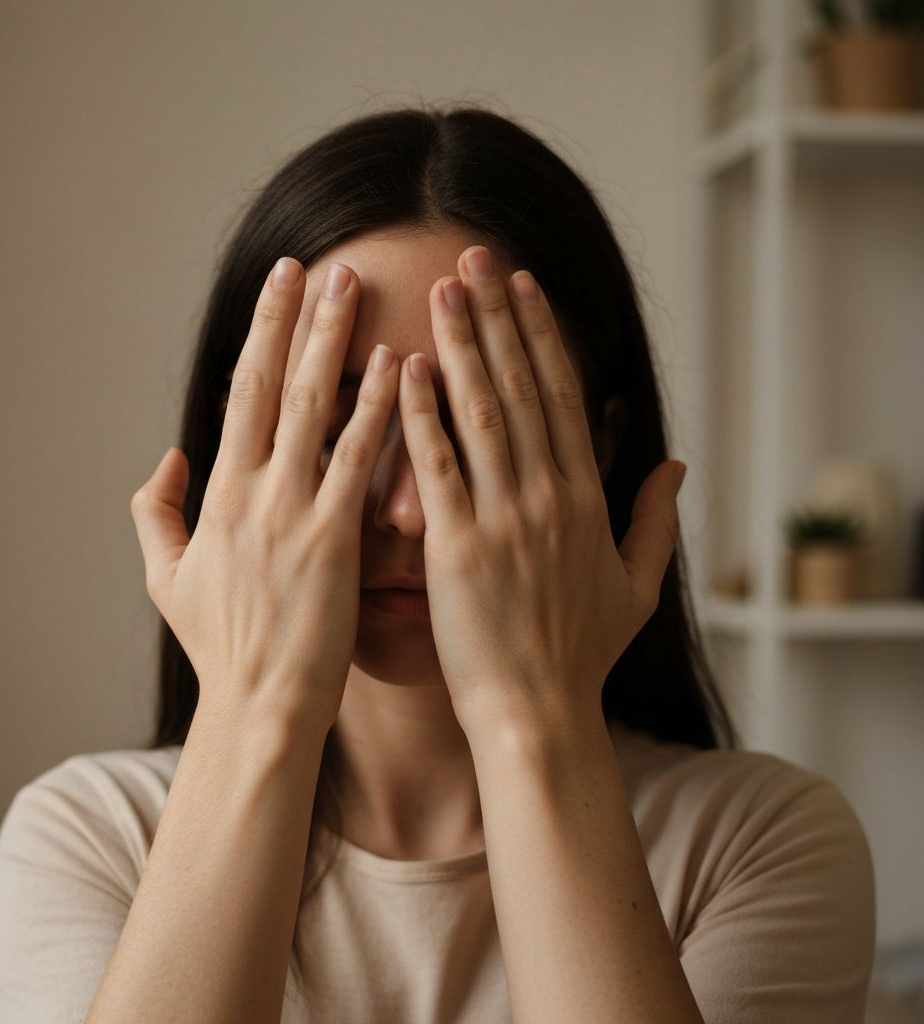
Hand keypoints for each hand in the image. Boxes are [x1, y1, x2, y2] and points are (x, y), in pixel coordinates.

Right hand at [130, 258, 397, 733]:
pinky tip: (397, 367)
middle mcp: (252, 492)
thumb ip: (155, 512)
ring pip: (314, 409)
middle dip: (296, 319)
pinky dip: (377, 411)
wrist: (259, 707)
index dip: (261, 335)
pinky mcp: (335, 541)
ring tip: (358, 290)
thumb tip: (167, 455)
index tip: (281, 288)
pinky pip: (358, 462)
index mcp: (217, 495)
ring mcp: (293, 513)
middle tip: (320, 263)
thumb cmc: (221, 649)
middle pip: (273, 385)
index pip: (240, 394)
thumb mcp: (165, 578)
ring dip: (335, 343)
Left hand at [397, 245, 685, 738]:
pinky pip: (437, 467)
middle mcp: (548, 497)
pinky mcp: (457, 547)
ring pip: (482, 413)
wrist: (538, 715)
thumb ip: (656, 520)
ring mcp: (503, 519)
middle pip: (522, 388)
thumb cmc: (581, 657)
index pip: (562, 397)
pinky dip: (421, 415)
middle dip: (497, 317)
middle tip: (473, 257)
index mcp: (585, 499)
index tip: (524, 287)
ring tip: (441, 290)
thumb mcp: (636, 588)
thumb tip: (675, 464)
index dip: (542, 336)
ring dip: (462, 345)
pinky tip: (405, 368)